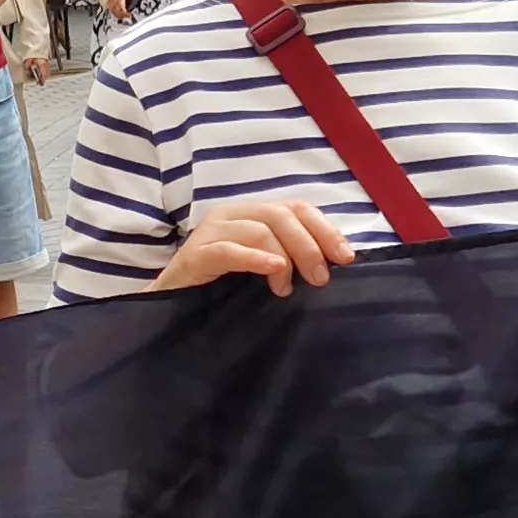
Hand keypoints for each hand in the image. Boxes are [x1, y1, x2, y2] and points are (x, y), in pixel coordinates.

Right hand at [98, 0, 132, 19]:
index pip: (122, 9)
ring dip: (121, 17)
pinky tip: (121, 16)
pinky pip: (114, 14)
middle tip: (130, 16)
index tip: (130, 15)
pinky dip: (118, 16)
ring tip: (126, 16)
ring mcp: (112, 6)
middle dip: (125, 16)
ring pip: (116, 15)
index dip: (126, 13)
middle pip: (119, 13)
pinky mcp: (111, 8)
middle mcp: (115, 4)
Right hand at [152, 199, 353, 296]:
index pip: (296, 207)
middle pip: (280, 215)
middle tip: (320, 279)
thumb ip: (291, 256)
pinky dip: (255, 259)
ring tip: (287, 287)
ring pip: (259, 229)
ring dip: (284, 258)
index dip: (325, 229)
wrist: (172, 310)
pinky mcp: (195, 255)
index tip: (346, 257)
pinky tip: (274, 270)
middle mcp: (231, 214)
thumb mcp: (263, 268)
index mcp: (250, 213)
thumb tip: (334, 260)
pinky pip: (229, 250)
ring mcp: (210, 232)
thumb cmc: (221, 290)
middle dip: (309, 246)